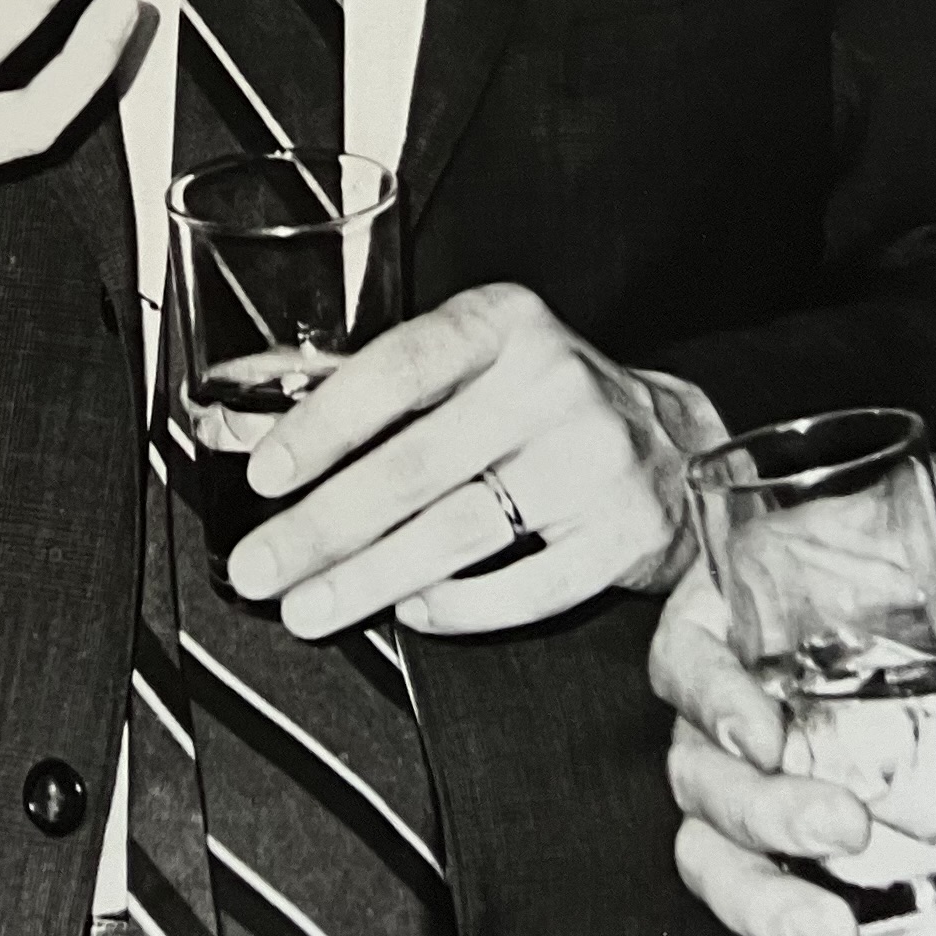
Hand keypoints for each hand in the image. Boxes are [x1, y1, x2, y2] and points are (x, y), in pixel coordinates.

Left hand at [220, 281, 712, 640]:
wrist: (677, 444)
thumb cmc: (544, 403)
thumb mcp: (477, 360)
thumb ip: (383, 387)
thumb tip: (258, 429)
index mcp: (503, 323)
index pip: (398, 369)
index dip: (324, 426)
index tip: (265, 475)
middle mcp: (553, 382)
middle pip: (416, 465)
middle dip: (322, 527)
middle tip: (259, 568)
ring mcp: (595, 459)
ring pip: (458, 531)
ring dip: (368, 579)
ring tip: (308, 607)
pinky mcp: (624, 533)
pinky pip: (525, 587)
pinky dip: (459, 607)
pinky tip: (412, 612)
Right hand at [650, 457, 935, 935]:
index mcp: (734, 613)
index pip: (686, 661)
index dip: (711, 702)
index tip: (766, 735)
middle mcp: (731, 701)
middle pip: (697, 774)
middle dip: (759, 818)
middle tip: (842, 829)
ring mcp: (761, 774)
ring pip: (713, 849)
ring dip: (762, 899)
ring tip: (836, 933)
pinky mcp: (802, 829)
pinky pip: (773, 890)